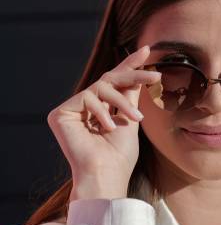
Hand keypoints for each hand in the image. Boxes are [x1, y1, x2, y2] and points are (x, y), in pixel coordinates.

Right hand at [47, 45, 160, 191]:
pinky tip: (107, 127)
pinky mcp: (60, 113)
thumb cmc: (119, 156)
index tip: (146, 50)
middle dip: (134, 74)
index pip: (115, 83)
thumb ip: (129, 95)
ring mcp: (72, 110)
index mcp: (100, 110)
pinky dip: (102, 110)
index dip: (130, 66)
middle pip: (109, 79)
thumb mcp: (130, 118)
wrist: (106, 174)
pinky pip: (87, 96)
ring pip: (101, 85)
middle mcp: (84, 108)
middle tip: (156, 75)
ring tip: (135, 118)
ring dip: (122, 101)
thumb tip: (136, 72)